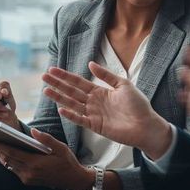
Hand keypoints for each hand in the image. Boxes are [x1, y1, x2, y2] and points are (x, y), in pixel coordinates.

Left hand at [0, 128, 95, 189]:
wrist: (73, 179)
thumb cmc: (68, 162)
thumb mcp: (61, 147)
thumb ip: (46, 139)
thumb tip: (33, 130)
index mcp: (35, 163)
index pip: (11, 152)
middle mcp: (28, 172)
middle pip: (6, 159)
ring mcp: (27, 178)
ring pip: (8, 165)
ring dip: (0, 154)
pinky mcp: (27, 180)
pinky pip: (13, 169)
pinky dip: (7, 160)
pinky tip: (5, 153)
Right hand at [42, 62, 172, 158]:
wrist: (146, 125)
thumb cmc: (138, 104)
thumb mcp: (123, 84)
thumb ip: (106, 75)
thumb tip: (90, 63)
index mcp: (100, 91)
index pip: (78, 82)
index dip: (65, 76)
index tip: (53, 69)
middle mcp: (94, 102)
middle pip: (72, 91)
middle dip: (58, 84)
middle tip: (44, 76)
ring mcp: (93, 114)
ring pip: (72, 104)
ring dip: (59, 97)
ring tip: (46, 90)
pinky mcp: (95, 126)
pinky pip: (80, 119)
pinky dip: (71, 115)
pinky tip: (61, 109)